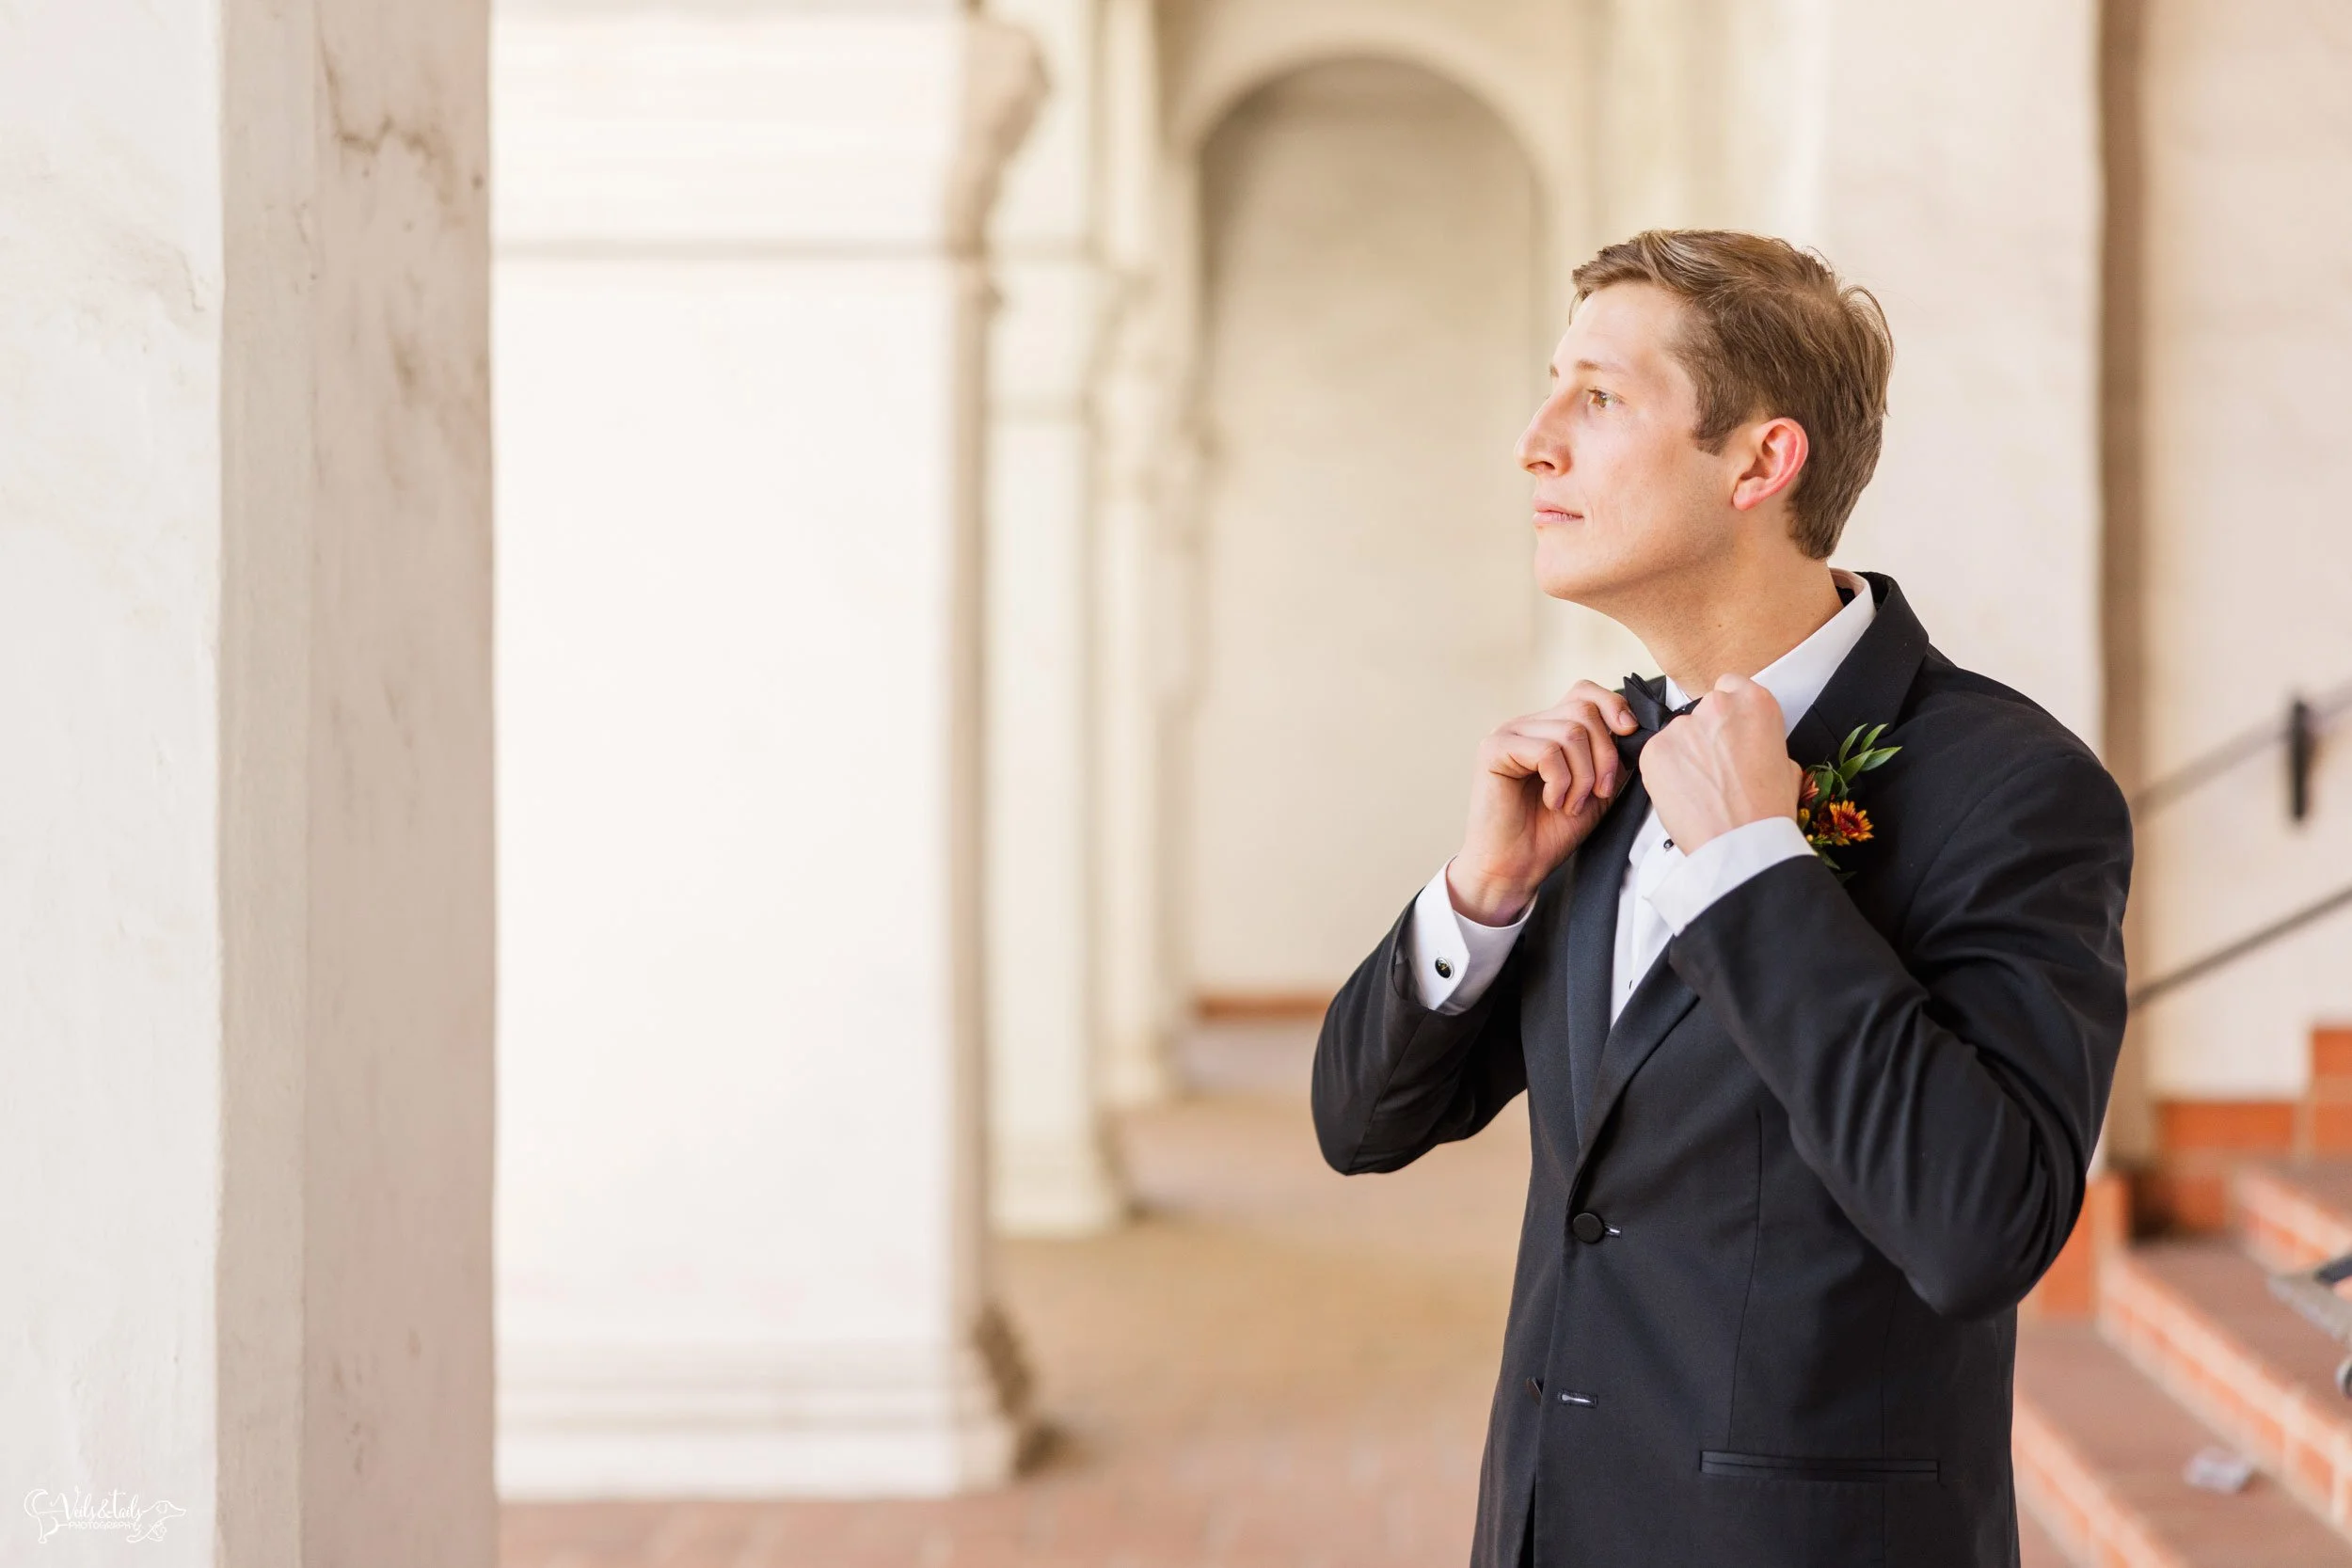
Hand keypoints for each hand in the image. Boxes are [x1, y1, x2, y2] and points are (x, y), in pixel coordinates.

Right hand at [1448, 681, 1636, 923]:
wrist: (1517, 867)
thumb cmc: (1552, 831)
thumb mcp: (1598, 787)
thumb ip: (1612, 755)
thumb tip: (1634, 726)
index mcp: (1550, 728)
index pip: (1585, 691)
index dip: (1613, 706)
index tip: (1629, 734)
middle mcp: (1527, 724)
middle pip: (1584, 710)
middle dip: (1604, 754)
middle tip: (1598, 792)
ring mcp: (1508, 734)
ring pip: (1570, 732)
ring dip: (1583, 776)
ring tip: (1571, 804)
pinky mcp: (1494, 749)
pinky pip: (1547, 751)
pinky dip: (1559, 782)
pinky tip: (1551, 802)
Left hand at [1639, 673, 1802, 853]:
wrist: (1742, 843)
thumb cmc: (1766, 812)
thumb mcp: (1786, 765)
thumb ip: (1762, 742)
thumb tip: (1752, 747)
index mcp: (1755, 703)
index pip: (1730, 686)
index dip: (1728, 713)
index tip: (1727, 731)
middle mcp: (1717, 706)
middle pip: (1701, 711)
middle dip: (1704, 735)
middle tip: (1715, 768)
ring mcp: (1683, 726)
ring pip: (1677, 734)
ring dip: (1683, 754)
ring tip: (1701, 788)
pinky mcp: (1655, 749)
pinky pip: (1657, 754)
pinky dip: (1665, 771)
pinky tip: (1683, 793)